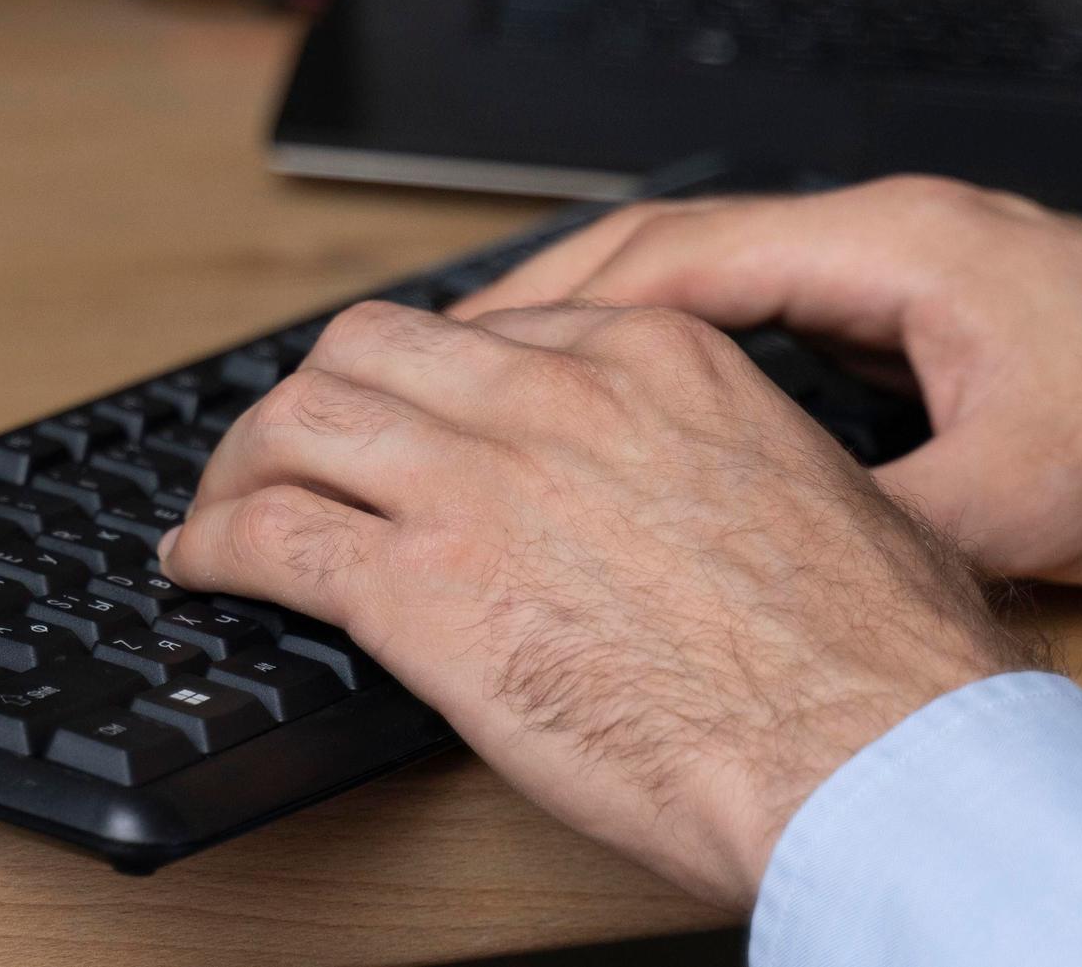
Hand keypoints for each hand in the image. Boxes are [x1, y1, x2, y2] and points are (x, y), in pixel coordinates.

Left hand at [160, 298, 1027, 910]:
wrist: (874, 754)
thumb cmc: (881, 660)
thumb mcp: (818, 489)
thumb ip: (728, 457)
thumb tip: (706, 492)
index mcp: (651, 358)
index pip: (482, 327)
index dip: (419, 379)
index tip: (398, 420)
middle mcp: (551, 395)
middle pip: (368, 351)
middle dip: (312, 400)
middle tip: (288, 454)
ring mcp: (477, 485)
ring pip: (301, 423)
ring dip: (243, 466)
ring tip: (225, 508)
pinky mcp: (423, 590)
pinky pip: (275, 538)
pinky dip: (218, 546)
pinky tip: (201, 570)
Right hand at [459, 177, 1081, 585]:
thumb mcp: (1025, 502)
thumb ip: (883, 526)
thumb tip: (768, 565)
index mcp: (898, 244)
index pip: (685, 250)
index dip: (566, 296)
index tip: (477, 338)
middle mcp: (898, 230)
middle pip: (686, 244)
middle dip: (567, 296)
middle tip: (459, 353)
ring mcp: (919, 261)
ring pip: (733, 271)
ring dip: (633, 317)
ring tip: (533, 373)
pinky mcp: (942, 303)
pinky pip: (788, 306)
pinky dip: (709, 341)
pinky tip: (670, 393)